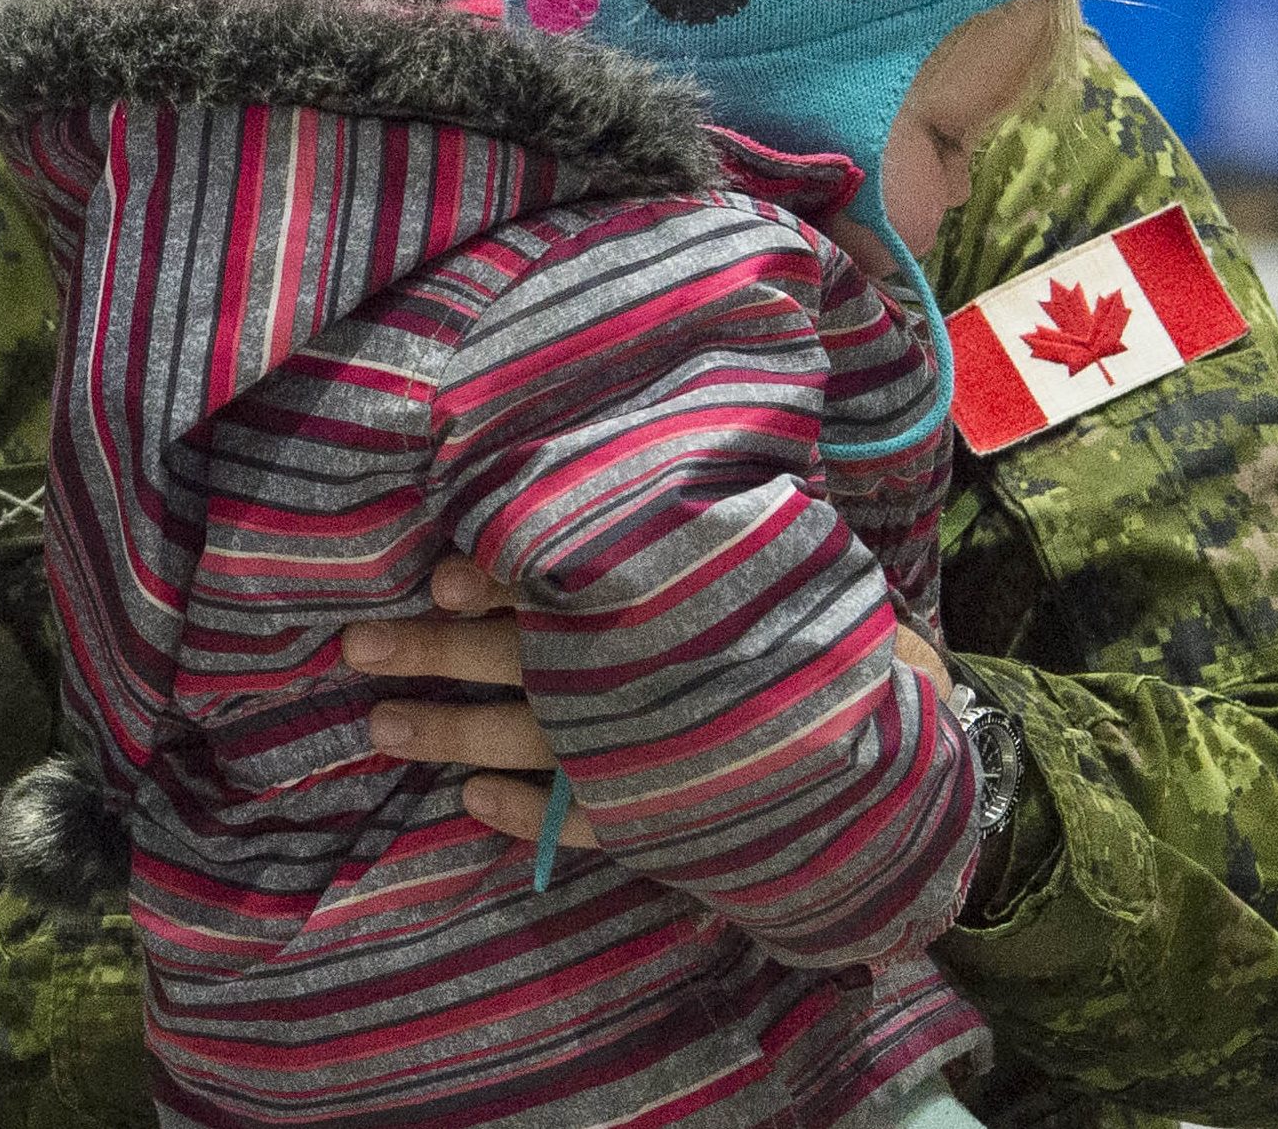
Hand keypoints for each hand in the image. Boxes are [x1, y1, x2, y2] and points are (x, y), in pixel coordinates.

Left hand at [340, 556, 952, 848]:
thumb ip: (692, 523)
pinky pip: (589, 823)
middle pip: (523, 666)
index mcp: (667, 612)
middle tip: (353, 647)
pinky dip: (527, 816)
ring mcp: (658, 758)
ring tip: (379, 728)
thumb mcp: (773, 556)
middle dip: (434, 656)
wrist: (924, 749)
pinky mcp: (676, 818)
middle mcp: (650, 684)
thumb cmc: (829, 631)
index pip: (567, 590)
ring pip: (535, 746)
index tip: (442, 581)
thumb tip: (611, 454)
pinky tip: (473, 805)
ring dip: (452, 736)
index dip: (500, 583)